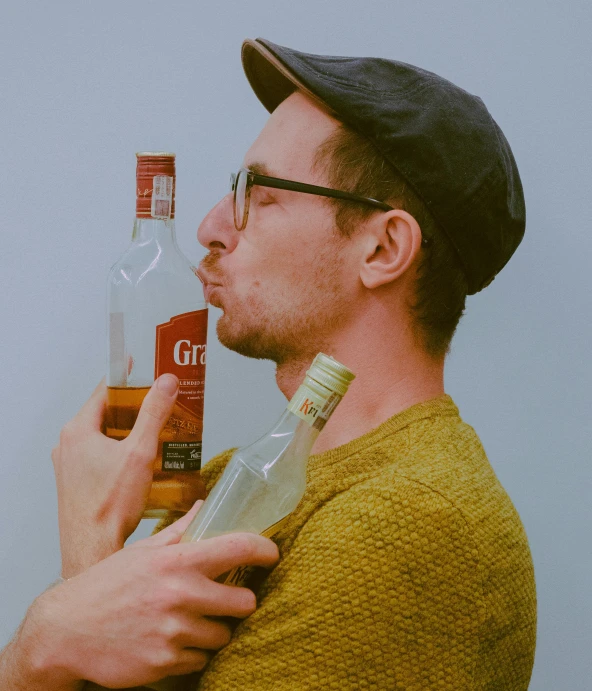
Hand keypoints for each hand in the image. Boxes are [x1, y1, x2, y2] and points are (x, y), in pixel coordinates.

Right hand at [18, 502, 278, 688]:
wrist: (66, 630)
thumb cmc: (106, 585)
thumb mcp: (143, 551)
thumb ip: (180, 531)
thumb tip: (204, 506)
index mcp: (176, 561)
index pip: (237, 548)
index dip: (263, 550)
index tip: (272, 553)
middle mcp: (180, 594)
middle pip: (244, 602)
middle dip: (237, 602)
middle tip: (222, 599)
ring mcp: (174, 631)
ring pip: (222, 634)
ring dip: (212, 630)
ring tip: (186, 621)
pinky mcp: (166, 662)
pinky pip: (199, 659)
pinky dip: (190, 653)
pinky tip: (168, 641)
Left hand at [52, 375, 179, 577]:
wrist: (92, 548)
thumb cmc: (110, 504)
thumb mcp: (140, 452)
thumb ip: (154, 413)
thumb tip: (166, 382)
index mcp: (78, 430)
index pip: (102, 392)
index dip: (123, 379)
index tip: (136, 367)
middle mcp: (67, 445)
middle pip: (103, 414)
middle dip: (131, 409)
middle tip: (158, 405)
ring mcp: (69, 466)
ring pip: (101, 437)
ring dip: (126, 433)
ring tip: (155, 435)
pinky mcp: (75, 483)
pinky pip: (98, 457)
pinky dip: (117, 452)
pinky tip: (139, 464)